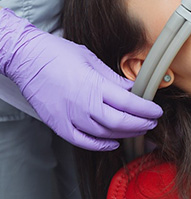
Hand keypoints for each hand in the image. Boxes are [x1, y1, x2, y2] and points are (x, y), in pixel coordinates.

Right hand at [0, 8, 162, 150]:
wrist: (27, 58)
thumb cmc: (57, 54)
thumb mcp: (91, 59)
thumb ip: (113, 78)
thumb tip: (131, 88)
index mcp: (94, 85)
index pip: (128, 103)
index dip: (146, 109)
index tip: (157, 110)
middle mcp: (83, 105)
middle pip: (120, 122)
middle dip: (141, 124)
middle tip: (152, 122)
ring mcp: (70, 117)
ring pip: (104, 133)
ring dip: (125, 134)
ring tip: (138, 129)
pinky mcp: (58, 125)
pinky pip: (83, 141)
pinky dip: (100, 144)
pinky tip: (112, 142)